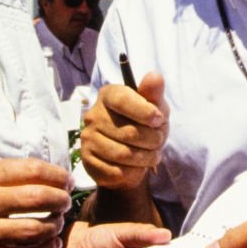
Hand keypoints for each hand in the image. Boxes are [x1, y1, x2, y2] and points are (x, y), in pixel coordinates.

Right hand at [0, 159, 70, 247]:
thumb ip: (2, 175)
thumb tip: (44, 173)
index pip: (30, 169)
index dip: (56, 175)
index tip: (66, 180)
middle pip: (38, 198)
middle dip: (61, 200)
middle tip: (65, 202)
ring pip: (35, 229)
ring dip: (54, 226)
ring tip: (57, 223)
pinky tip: (51, 245)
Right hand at [81, 75, 165, 191]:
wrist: (133, 158)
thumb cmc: (145, 126)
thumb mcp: (155, 109)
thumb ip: (154, 94)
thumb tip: (154, 76)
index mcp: (108, 95)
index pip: (122, 100)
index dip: (145, 111)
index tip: (159, 119)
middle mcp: (93, 115)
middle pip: (129, 132)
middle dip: (153, 140)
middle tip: (158, 141)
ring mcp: (87, 138)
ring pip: (124, 154)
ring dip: (146, 158)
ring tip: (152, 155)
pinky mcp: (87, 160)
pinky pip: (116, 171)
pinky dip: (134, 172)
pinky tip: (137, 166)